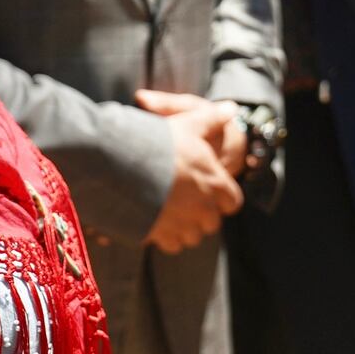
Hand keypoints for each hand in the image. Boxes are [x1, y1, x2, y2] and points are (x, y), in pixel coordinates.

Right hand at [136, 90, 242, 251]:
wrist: (121, 164)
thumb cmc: (160, 142)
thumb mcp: (188, 124)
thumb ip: (211, 119)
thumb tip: (231, 109)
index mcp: (214, 184)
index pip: (233, 202)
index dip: (224, 197)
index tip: (212, 190)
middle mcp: (202, 208)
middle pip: (213, 223)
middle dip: (204, 215)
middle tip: (189, 200)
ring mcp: (180, 224)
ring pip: (193, 237)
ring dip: (186, 228)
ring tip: (172, 211)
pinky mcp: (159, 235)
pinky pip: (172, 245)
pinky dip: (168, 237)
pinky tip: (158, 220)